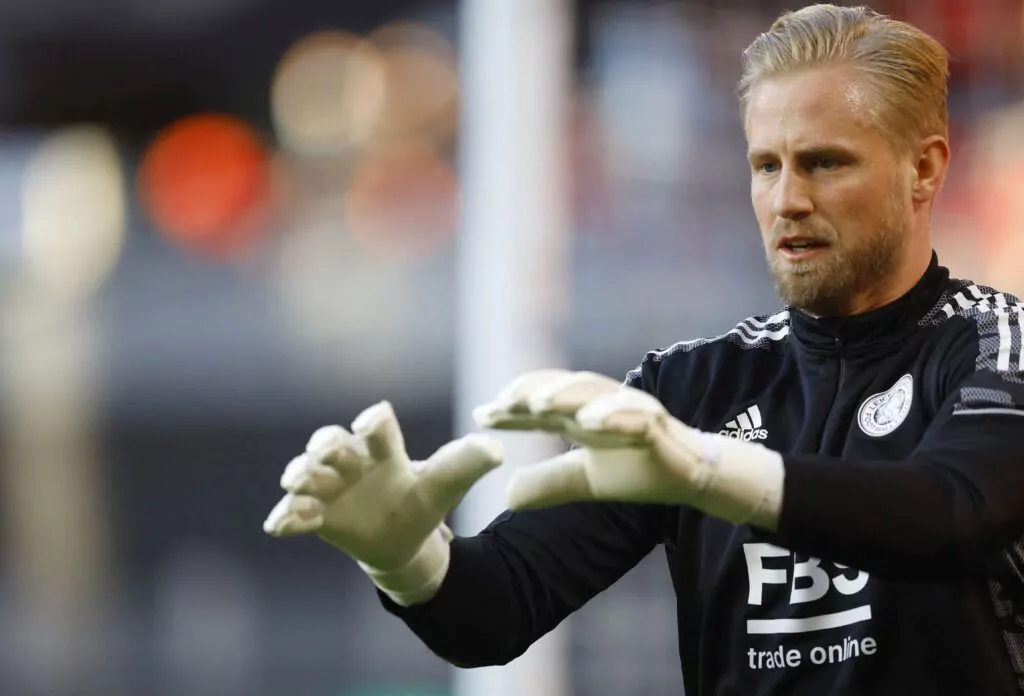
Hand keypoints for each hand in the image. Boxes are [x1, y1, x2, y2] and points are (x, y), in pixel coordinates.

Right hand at [264, 401, 501, 571]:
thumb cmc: (422, 501)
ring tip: (297, 484)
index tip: (369, 423)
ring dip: (300, 475)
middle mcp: (350, 461)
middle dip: (325, 444)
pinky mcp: (314, 515)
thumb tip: (496, 449)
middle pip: (331, 443)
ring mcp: (328, 488)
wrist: (401, 540)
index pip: (378, 426)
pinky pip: (294, 514)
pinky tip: (278, 526)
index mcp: (383, 448)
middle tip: (324, 453)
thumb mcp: (446, 483)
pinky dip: (285, 518)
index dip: (372, 421)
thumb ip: (465, 462)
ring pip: (306, 473)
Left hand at [474, 369, 783, 527]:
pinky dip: (610, 414)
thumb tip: (507, 495)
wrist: (689, 478)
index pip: (540, 406)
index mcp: (581, 415)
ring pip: (594, 392)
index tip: (481, 415)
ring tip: (536, 405)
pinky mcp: (655, 423)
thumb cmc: (638, 470)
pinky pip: (631, 414)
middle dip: (530, 391)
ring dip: (564, 395)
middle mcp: (601, 405)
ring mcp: (628, 409)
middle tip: (502, 404)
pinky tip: (588, 421)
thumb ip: (549, 483)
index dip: (511, 409)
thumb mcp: (585, 481)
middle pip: (560, 388)